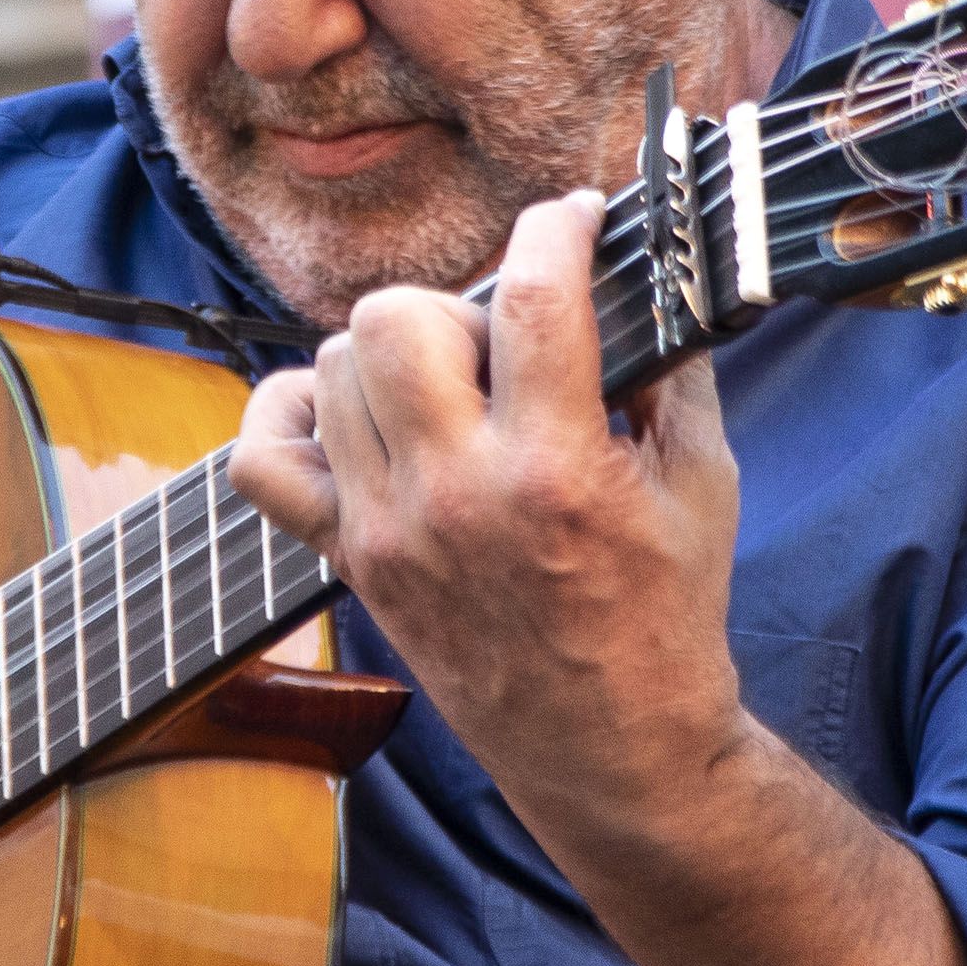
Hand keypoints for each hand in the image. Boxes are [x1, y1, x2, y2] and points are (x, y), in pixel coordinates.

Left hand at [228, 189, 747, 835]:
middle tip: (503, 338)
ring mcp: (387, 528)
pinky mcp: (350, 559)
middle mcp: (454, 494)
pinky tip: (353, 413)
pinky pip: (263, 459)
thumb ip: (674, 371)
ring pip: (334, 366)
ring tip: (450, 384)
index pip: (531, 297)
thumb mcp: (703, 484)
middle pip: (397, 318)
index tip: (578, 218)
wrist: (610, 747)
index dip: (557, 227)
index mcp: (555, 470)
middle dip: (458, 301)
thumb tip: (654, 274)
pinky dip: (292, 415)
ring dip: (395, 351)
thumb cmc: (664, 616)